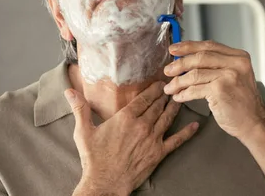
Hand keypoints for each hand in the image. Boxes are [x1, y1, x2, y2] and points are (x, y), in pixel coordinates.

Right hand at [64, 82, 198, 195]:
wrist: (105, 182)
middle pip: (157, 105)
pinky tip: (195, 126)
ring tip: (179, 99)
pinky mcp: (158, 153)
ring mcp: (152, 139)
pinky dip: (187, 133)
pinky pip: (176, 140)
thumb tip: (69, 90)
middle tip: (172, 87)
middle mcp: (142, 125)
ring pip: (167, 118)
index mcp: (126, 117)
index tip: (160, 82)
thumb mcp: (83, 131)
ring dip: (174, 107)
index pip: (144, 98)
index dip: (154, 89)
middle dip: (165, 95)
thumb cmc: (94, 158)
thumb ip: (79, 108)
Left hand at [163, 40, 264, 140]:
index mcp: (239, 57)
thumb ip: (219, 65)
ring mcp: (228, 76)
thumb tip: (189, 59)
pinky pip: (194, 89)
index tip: (174, 49)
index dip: (189, 46)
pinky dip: (183, 93)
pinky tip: (179, 97)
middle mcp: (236, 63)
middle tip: (167, 70)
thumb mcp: (236, 76)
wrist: (254, 122)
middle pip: (200, 57)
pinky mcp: (220, 90)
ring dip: (178, 82)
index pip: (209, 46)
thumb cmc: (243, 102)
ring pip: (195, 74)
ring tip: (170, 88)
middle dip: (180, 63)